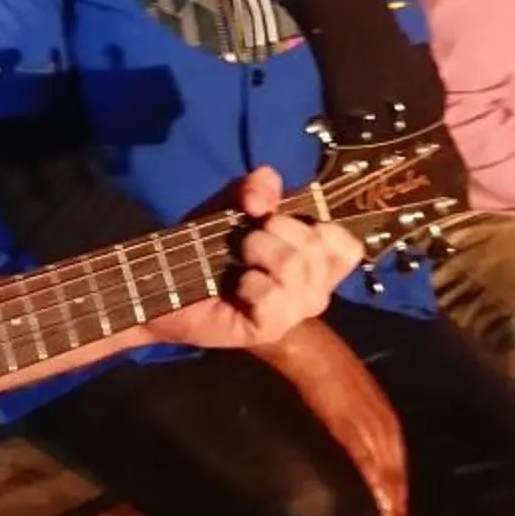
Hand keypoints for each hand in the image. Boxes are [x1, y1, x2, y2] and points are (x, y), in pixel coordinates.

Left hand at [151, 166, 366, 351]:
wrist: (166, 280)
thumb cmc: (208, 242)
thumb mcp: (235, 201)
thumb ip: (258, 186)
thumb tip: (261, 200)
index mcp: (315, 261)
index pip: (348, 246)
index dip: (320, 225)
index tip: (278, 219)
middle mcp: (313, 289)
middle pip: (318, 248)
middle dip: (275, 229)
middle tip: (247, 240)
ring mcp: (294, 313)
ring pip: (296, 268)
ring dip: (259, 252)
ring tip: (239, 260)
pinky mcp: (270, 329)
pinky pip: (273, 296)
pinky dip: (250, 284)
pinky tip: (237, 289)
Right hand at [258, 322, 407, 515]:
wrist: (288, 329)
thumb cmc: (300, 350)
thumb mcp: (326, 379)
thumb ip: (335, 401)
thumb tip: (332, 425)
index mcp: (369, 395)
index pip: (391, 442)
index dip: (396, 476)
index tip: (397, 507)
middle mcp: (372, 404)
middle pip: (394, 456)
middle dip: (398, 495)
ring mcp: (361, 408)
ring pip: (386, 460)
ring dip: (391, 496)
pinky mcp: (344, 414)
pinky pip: (365, 453)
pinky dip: (376, 481)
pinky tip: (379, 505)